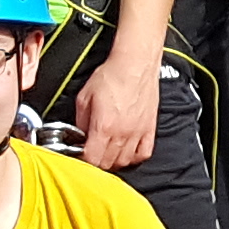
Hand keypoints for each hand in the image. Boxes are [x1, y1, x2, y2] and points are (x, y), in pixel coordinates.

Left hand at [75, 45, 164, 172]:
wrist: (134, 64)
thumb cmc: (111, 76)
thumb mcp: (84, 97)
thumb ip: (80, 121)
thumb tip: (79, 136)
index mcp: (103, 126)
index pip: (91, 159)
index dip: (83, 160)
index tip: (80, 154)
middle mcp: (122, 133)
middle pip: (107, 164)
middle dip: (96, 162)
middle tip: (91, 152)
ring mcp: (138, 132)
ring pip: (124, 162)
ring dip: (113, 161)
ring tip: (107, 152)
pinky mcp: (149, 128)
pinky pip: (143, 153)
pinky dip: (133, 157)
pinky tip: (126, 150)